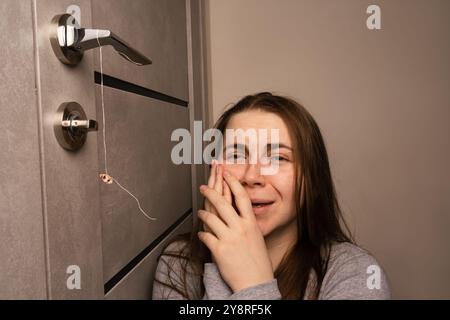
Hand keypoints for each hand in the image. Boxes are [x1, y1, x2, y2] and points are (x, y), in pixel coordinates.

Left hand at [198, 171, 273, 292]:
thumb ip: (247, 224)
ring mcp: (229, 238)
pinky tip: (202, 233)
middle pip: (223, 203)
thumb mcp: (256, 237)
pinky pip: (206, 236)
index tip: (225, 173)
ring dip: (203, 213)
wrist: (256, 282)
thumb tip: (238, 214)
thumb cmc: (257, 262)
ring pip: (211, 218)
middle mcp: (240, 228)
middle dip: (211, 192)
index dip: (232, 182)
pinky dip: (202, 233)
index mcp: (251, 224)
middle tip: (204, 187)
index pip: (241, 197)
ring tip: (200, 211)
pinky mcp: (219, 250)